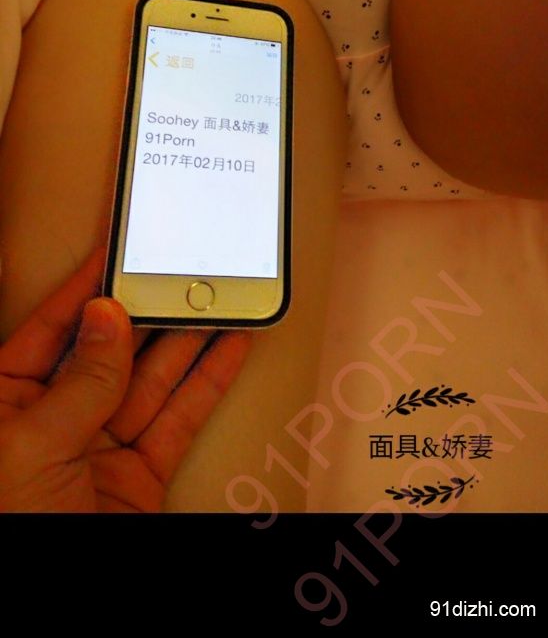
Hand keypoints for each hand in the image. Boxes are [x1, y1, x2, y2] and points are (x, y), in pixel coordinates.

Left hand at [0, 248, 250, 511]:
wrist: (53, 594)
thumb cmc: (13, 524)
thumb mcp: (32, 448)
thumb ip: (79, 382)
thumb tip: (107, 318)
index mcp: (3, 403)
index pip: (48, 329)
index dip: (83, 288)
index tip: (115, 250)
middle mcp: (50, 421)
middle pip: (107, 350)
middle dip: (147, 310)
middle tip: (180, 272)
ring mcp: (96, 449)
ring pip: (150, 379)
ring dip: (187, 339)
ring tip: (218, 299)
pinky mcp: (137, 476)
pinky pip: (176, 419)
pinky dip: (207, 383)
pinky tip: (228, 349)